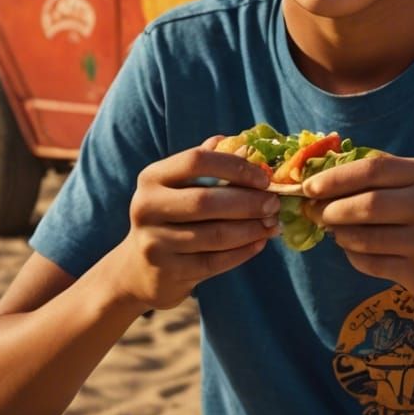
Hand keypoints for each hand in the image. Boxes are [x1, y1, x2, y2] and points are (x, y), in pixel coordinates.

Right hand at [115, 138, 277, 311]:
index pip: (196, 160)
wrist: (139, 268)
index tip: (263, 178)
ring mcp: (155, 243)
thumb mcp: (179, 186)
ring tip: (272, 224)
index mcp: (152, 177)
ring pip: (214, 235)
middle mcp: (147, 207)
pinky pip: (214, 262)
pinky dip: (242, 252)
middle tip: (274, 204)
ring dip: (250, 229)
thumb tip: (240, 142)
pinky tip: (259, 243)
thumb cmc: (171, 216)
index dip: (234, 166)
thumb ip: (207, 164)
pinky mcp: (167, 272)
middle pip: (205, 201)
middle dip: (248, 202)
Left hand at [301, 155, 413, 308]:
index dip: (334, 178)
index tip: (309, 187)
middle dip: (331, 209)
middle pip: (365, 205)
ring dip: (340, 234)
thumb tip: (330, 172)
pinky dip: (354, 256)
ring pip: (365, 239)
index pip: (372, 170)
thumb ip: (390, 174)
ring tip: (335, 230)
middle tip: (316, 212)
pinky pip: (373, 265)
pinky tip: (353, 249)